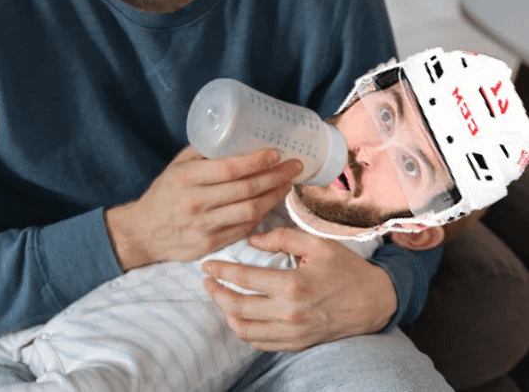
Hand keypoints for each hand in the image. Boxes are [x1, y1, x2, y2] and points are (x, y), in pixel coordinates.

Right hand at [105, 147, 302, 270]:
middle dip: (275, 176)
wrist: (144, 231)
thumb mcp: (177, 165)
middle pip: (245, 190)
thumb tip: (237, 134)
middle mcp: (195, 203)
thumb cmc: (165, 192)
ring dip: (274, 196)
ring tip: (288, 183)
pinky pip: (245, 228)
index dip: (256, 161)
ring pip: (250, 211)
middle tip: (294, 165)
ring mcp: (204, 227)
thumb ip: (203, 153)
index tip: (275, 152)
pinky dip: (262, 214)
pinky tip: (271, 201)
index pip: (228, 169)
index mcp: (186, 178)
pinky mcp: (211, 244)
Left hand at [201, 226, 396, 350]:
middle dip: (215, 293)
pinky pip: (260, 343)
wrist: (374, 301)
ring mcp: (293, 333)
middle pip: (237, 308)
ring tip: (220, 296)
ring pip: (244, 330)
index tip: (207, 264)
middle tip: (207, 280)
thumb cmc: (345, 268)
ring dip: (225, 313)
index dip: (220, 271)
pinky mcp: (297, 344)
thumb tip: (252, 240)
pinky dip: (243, 330)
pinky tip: (239, 314)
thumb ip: (281, 237)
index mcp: (293, 285)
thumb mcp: (316, 243)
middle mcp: (290, 313)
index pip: (243, 280)